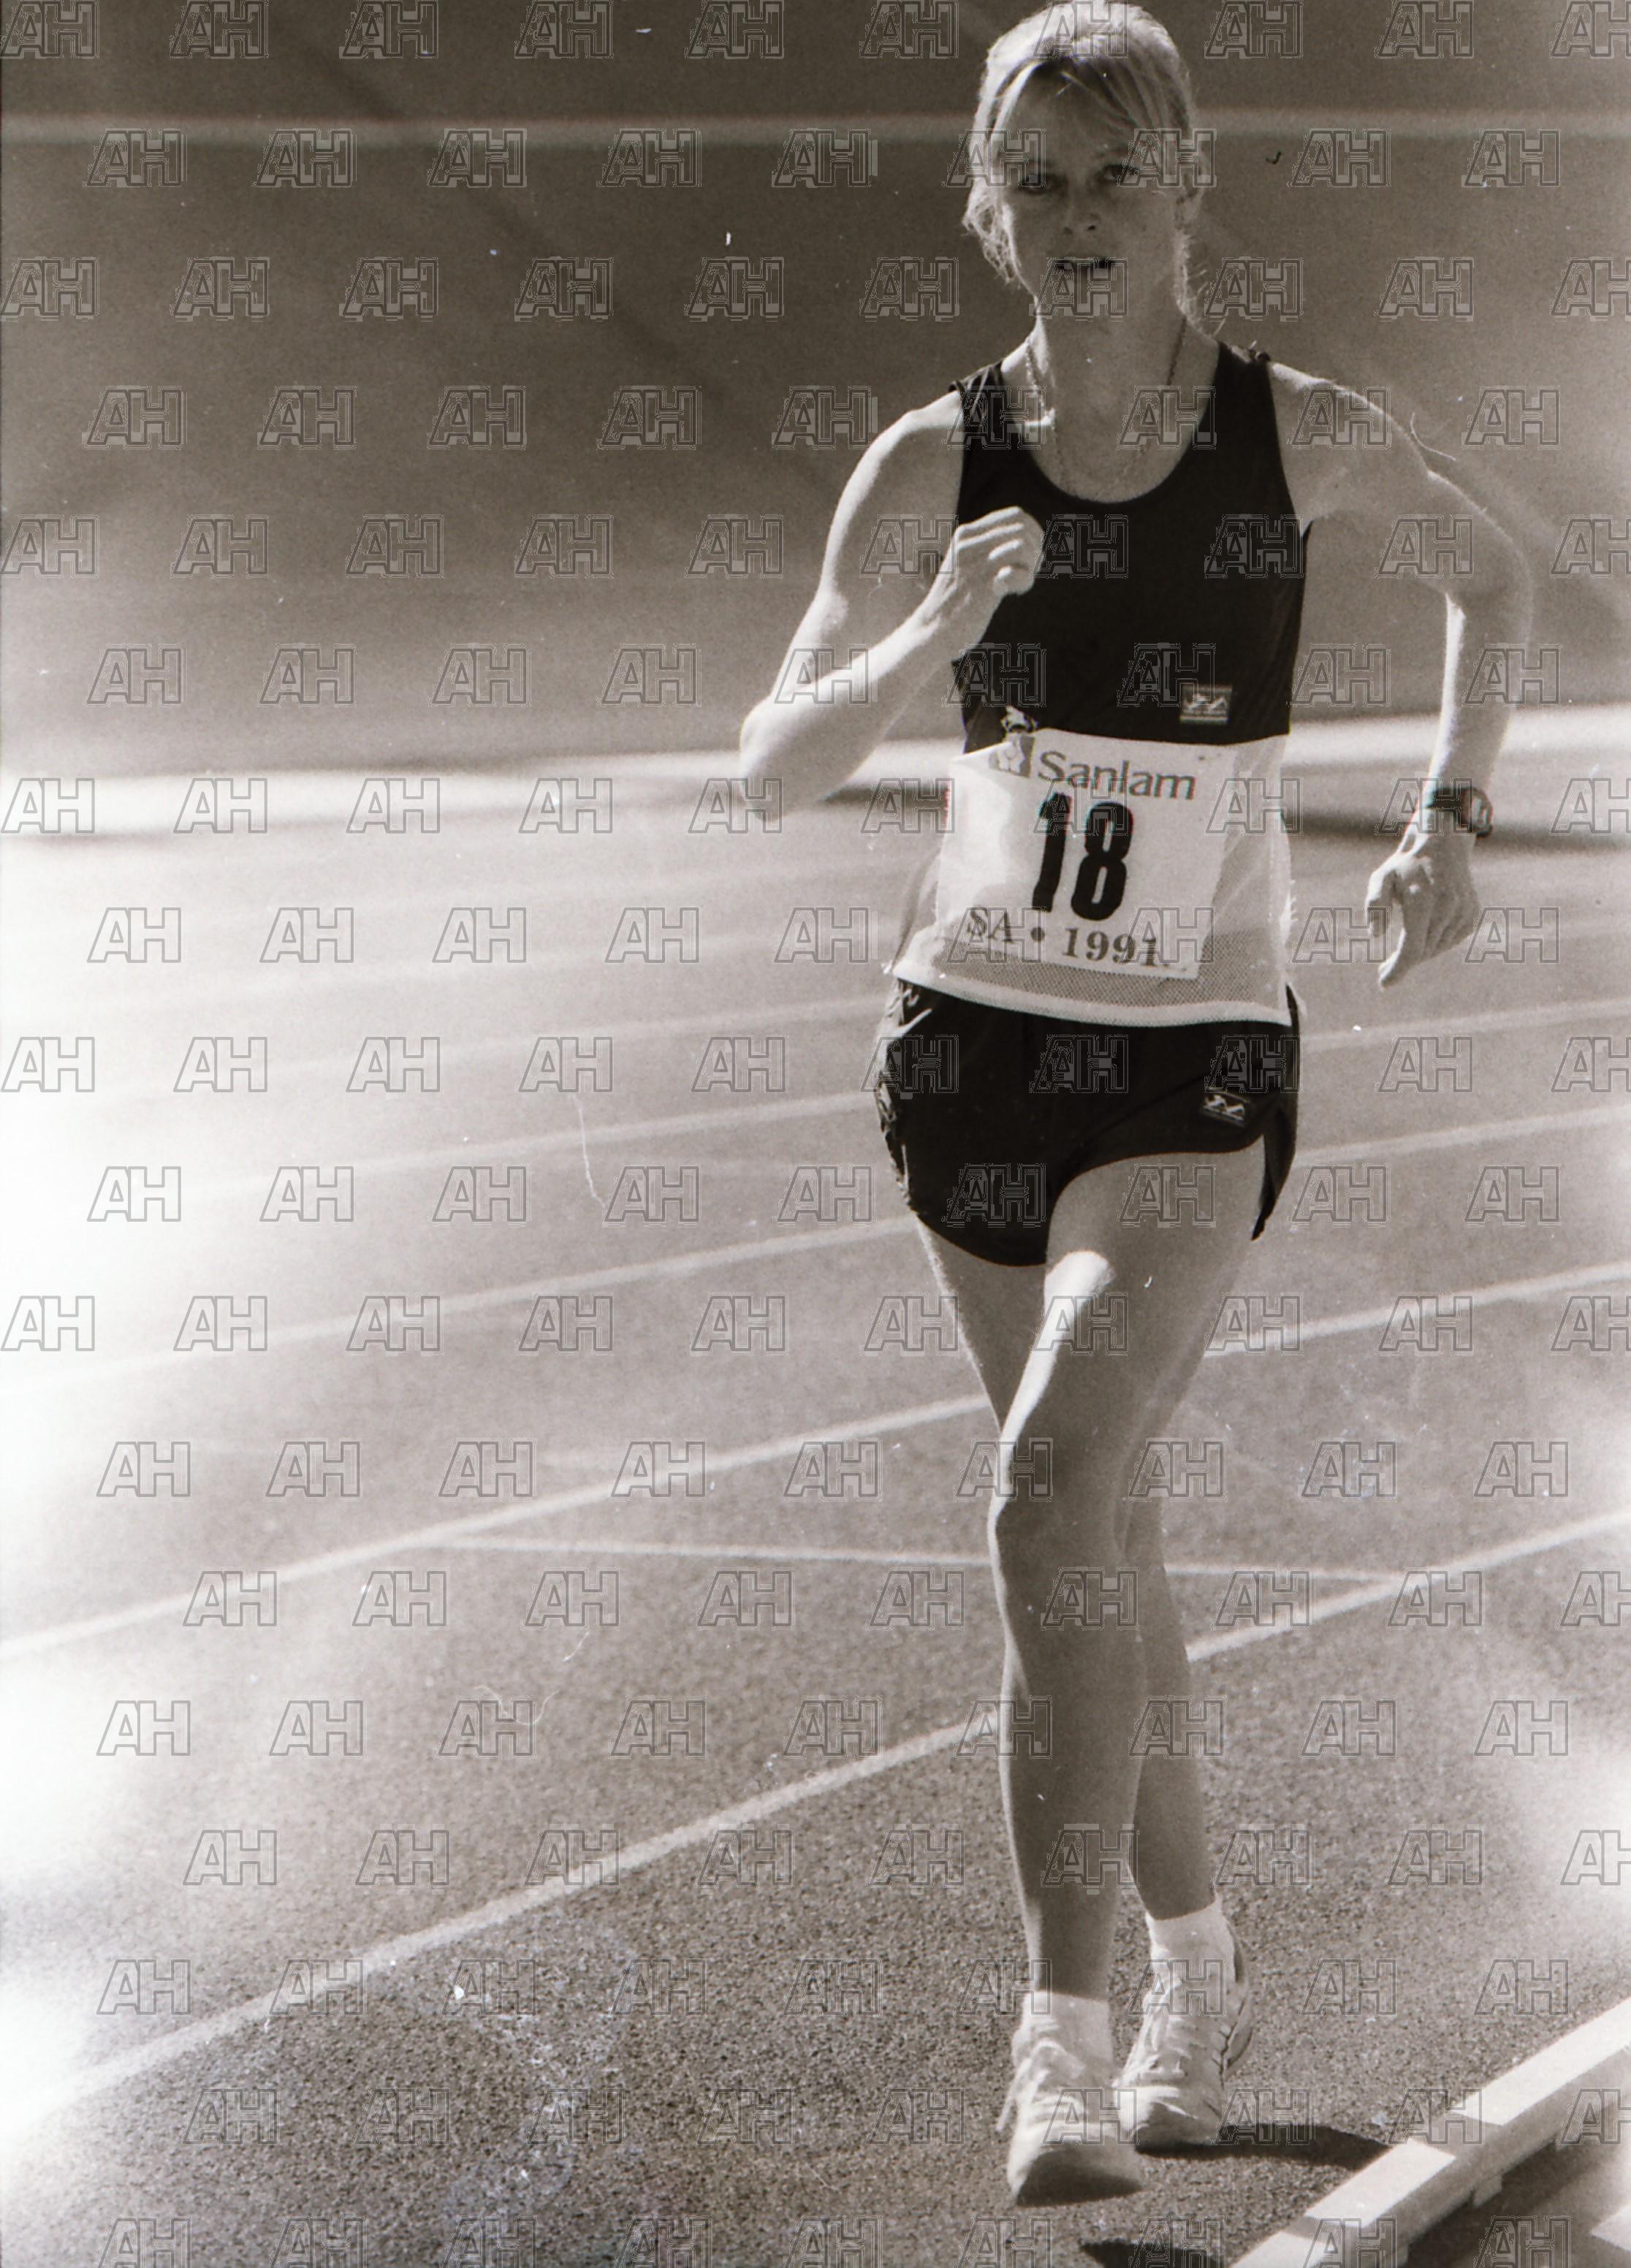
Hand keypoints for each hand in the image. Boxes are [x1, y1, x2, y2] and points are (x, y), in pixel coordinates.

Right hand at [924, 506, 1044, 640]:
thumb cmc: (955, 602)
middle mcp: (969, 544)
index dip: (1033, 533)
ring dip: (1031, 566)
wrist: (931, 632)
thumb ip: (991, 550)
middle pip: (1023, 528)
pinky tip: (1013, 592)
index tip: (1029, 557)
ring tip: (1019, 584)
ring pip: (1023, 545)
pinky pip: (1019, 572)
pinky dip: (1024, 581)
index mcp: (966, 535)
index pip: (1015, 515)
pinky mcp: (983, 587)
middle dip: (1035, 550)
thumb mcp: (967, 566)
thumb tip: (1036, 547)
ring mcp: (975, 564)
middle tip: (1028, 572)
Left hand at [1363, 826, 1482, 987]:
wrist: (1443, 845)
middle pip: (1423, 953)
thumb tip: (1374, 936)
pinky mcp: (1471, 914)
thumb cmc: (1406, 864)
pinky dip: (1435, 943)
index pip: (1412, 949)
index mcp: (1423, 902)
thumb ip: (1375, 905)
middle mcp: (1446, 909)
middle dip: (1403, 964)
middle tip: (1384, 968)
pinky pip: (1450, 941)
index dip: (1398, 969)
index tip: (1384, 985)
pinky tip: (1424, 933)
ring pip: (1437, 949)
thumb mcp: (1382, 877)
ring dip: (1419, 954)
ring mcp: (1463, 912)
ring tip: (1402, 951)